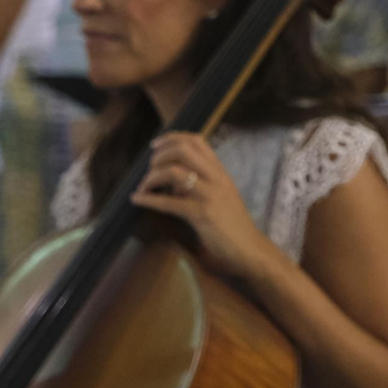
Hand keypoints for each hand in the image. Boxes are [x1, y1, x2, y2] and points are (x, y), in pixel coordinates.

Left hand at [129, 132, 287, 282]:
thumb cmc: (234, 225)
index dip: (172, 138)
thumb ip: (201, 183)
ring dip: (152, 177)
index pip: (197, 140)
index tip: (155, 145)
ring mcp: (210, 195)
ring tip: (143, 187)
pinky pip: (169, 203)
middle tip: (148, 170)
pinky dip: (148, 199)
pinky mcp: (202, 214)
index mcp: (220, 172)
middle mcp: (216, 178)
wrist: (250, 249)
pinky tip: (137, 200)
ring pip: (174, 172)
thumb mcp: (221, 196)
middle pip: (183, 150)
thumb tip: (172, 178)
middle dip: (159, 156)